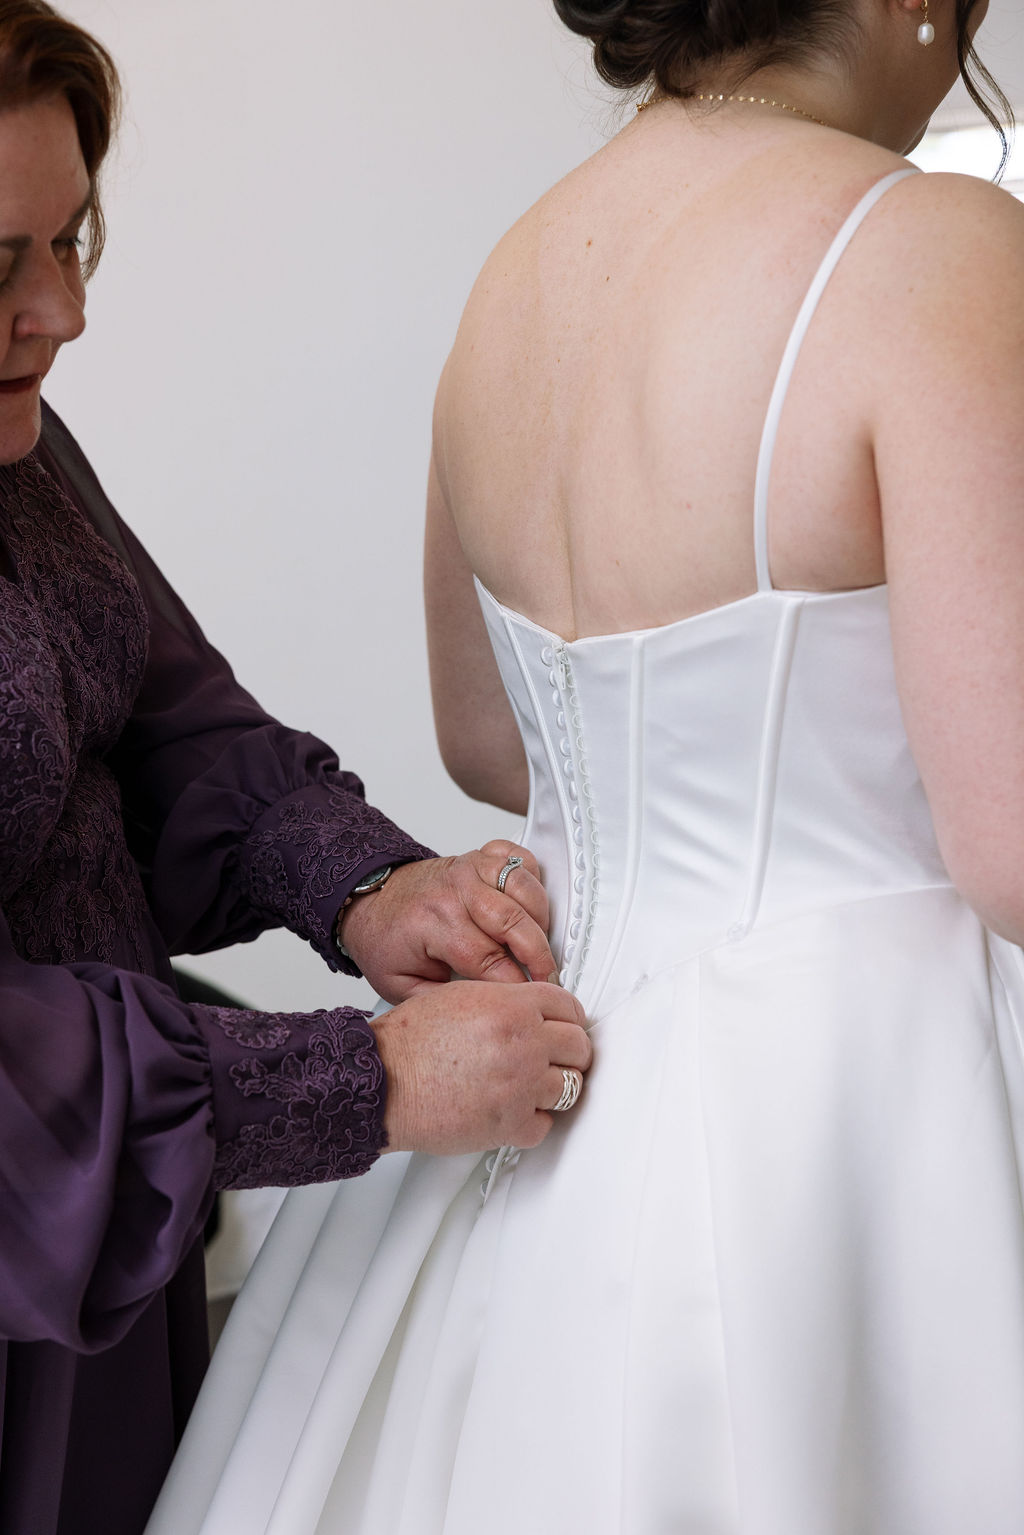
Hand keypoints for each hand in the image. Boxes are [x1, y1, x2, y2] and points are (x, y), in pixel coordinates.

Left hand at [338, 840, 555, 1001]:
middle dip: (539, 958)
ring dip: (541, 920)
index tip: (525, 1001)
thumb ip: (442, 1000)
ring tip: (539, 945)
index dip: (514, 986)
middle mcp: (455, 890)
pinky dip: (535, 880)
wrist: (372, 901)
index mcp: (433, 922)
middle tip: (547, 980)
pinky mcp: (482, 855)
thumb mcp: (400, 986)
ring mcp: (471, 867)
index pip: (488, 960)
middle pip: (514, 923)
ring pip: (525, 889)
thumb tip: (485, 1008)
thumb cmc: (387, 939)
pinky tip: (530, 905)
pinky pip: (521, 859)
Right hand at [373, 980, 590, 1154]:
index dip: (569, 1019)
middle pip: (579, 1046)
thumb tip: (532, 1010)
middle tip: (556, 1059)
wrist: (382, 1082)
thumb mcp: (462, 996)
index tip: (566, 1028)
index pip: (569, 1007)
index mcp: (513, 1006)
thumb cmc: (410, 1042)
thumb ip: (505, 1000)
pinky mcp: (511, 1123)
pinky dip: (532, 1122)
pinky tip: (514, 1111)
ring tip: (532, 1087)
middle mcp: (524, 1042)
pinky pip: (545, 1125)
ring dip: (554, 1088)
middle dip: (569, 1053)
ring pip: (570, 1087)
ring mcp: (522, 1085)